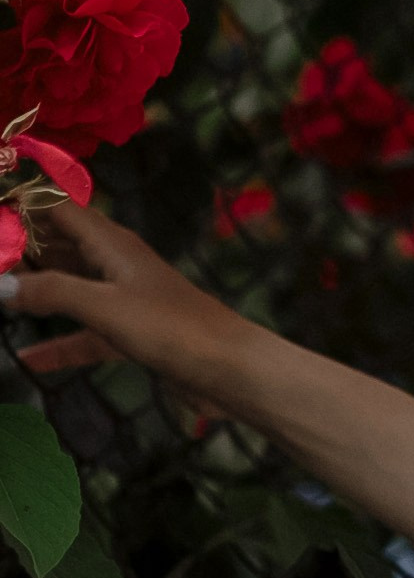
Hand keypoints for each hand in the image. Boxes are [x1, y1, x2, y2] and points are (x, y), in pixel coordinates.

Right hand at [0, 199, 250, 396]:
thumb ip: (51, 292)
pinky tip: (27, 360)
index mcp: (114, 244)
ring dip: (37, 291)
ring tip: (1, 296)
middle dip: (24, 250)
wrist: (226, 369)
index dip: (25, 208)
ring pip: (70, 288)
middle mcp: (117, 265)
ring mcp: (124, 300)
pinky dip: (57, 345)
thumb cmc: (172, 328)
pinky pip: (83, 335)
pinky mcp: (130, 335)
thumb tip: (0, 284)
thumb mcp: (105, 307)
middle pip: (62, 247)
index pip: (61, 211)